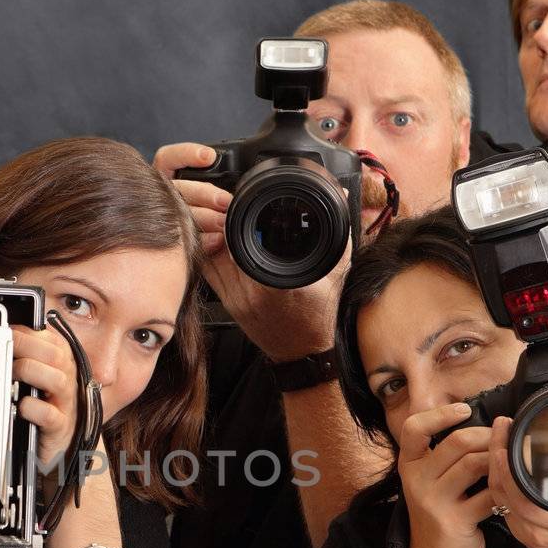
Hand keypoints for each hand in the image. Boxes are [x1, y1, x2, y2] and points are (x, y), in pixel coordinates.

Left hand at [14, 323, 79, 471]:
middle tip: (7, 351)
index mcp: (64, 367)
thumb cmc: (46, 409)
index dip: (29, 334)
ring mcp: (65, 406)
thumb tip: (9, 337)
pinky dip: (33, 408)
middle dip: (27, 347)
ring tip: (13, 375)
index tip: (9, 334)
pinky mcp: (59, 429)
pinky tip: (21, 406)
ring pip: (57, 380)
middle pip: (57, 355)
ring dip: (30, 372)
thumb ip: (30, 357)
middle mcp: (68, 382)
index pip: (53, 341)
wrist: (59, 448)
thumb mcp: (41, 380)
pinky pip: (49, 415)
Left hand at [154, 142, 341, 361]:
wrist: (304, 353)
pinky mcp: (226, 304)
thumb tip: (340, 195)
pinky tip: (216, 239)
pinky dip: (208, 251)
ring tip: (221, 217)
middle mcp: (248, 292)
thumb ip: (338, 232)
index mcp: (273, 284)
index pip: (237, 241)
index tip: (237, 202)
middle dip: (217, 220)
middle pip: (217, 245)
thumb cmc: (319, 315)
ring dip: (209, 234)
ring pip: (207, 257)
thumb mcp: (335, 270)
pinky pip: (207, 271)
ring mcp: (233, 300)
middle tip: (226, 204)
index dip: (231, 216)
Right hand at [397, 403, 495, 547]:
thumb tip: (486, 420)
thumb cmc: (442, 513)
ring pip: (473, 464)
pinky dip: (504, 489)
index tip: (465, 409)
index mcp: (409, 465)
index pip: (414, 428)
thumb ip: (446, 454)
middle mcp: (416, 481)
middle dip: (487, 436)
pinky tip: (510, 489)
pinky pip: (487, 494)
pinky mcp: (454, 521)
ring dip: (498, 459)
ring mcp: (433, 502)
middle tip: (503, 439)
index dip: (440, 414)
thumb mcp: (432, 480)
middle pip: (456, 442)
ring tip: (509, 461)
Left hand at [485, 414, 547, 547]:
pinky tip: (498, 461)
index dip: (508, 470)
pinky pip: (500, 504)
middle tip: (501, 427)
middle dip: (495, 456)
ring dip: (492, 466)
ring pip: (497, 497)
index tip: (506, 443)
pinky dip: (497, 481)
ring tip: (497, 437)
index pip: (522, 497)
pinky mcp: (519, 531)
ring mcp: (525, 531)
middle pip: (502, 491)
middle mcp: (537, 529)